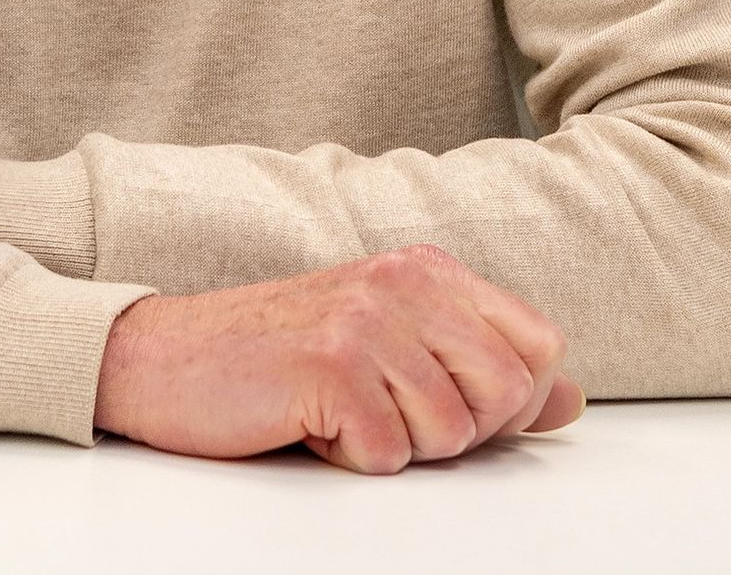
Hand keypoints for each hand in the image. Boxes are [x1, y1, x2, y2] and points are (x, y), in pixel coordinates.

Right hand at [94, 245, 584, 473]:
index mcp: (428, 271)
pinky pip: (388, 455)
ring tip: (341, 413)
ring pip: (452, 433)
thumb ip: (480, 366)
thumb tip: (568, 401)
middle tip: (387, 416)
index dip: (510, 401)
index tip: (447, 406)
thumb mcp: (390, 346)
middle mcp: (406, 283)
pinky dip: (349, 459)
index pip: (540, 346)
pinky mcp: (330, 366)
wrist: (163, 358)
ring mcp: (368, 320)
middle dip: (457, 432)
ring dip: (395, 447)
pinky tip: (310, 424)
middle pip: (508, 393)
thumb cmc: (274, 357)